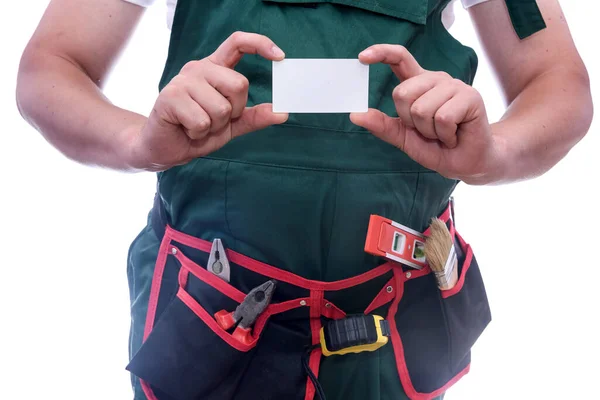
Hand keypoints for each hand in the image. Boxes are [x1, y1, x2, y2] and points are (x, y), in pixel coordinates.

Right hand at [127, 32, 288, 170]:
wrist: (166, 148)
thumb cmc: (197, 131)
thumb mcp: (232, 125)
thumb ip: (254, 117)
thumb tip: (282, 113)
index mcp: (215, 69)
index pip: (237, 43)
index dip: (260, 44)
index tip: (280, 57)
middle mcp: (199, 69)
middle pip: (239, 84)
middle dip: (233, 111)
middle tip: (215, 120)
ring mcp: (183, 80)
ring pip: (220, 107)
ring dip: (213, 126)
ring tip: (197, 125)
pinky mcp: (170, 96)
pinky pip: (202, 120)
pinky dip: (198, 132)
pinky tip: (186, 129)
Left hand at [350, 45, 502, 183]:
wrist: (464, 162)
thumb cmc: (435, 147)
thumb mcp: (403, 138)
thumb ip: (381, 125)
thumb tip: (355, 115)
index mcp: (418, 84)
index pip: (399, 58)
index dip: (381, 53)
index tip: (362, 58)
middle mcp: (435, 80)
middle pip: (402, 93)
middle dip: (409, 120)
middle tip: (427, 130)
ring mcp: (454, 85)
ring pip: (422, 108)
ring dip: (429, 131)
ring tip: (442, 133)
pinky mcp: (470, 96)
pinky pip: (442, 118)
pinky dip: (444, 135)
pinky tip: (454, 135)